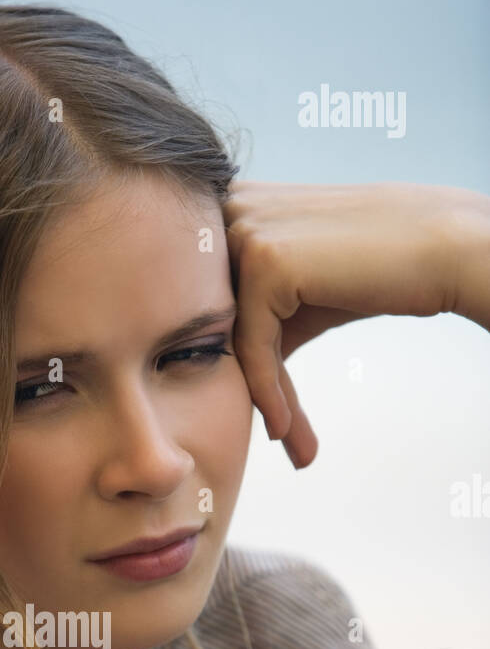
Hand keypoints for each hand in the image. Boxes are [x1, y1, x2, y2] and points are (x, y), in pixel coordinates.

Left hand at [222, 181, 482, 467]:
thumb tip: (205, 368)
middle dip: (248, 384)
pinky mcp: (265, 260)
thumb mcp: (297, 295)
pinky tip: (285, 428)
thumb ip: (252, 318)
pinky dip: (267, 391)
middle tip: (283, 438)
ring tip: (292, 442)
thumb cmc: (372, 272)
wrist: (443, 248)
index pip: (212, 301)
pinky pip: (250, 346)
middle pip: (218, 322)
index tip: (271, 414)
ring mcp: (246, 230)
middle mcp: (230, 209)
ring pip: (230, 338)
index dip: (238, 361)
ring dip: (262, 397)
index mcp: (233, 205)